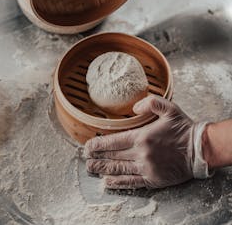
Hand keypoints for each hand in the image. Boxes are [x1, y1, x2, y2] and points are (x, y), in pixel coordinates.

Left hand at [84, 95, 207, 188]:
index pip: (114, 141)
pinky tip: (108, 182)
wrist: (199, 149)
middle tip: (85, 158)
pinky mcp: (153, 179)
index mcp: (143, 137)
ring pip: (119, 170)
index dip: (99, 144)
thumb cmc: (183, 128)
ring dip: (103, 170)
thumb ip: (150, 103)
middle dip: (97, 158)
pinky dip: (118, 183)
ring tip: (91, 169)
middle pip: (114, 157)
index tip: (88, 146)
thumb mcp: (169, 108)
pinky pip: (132, 182)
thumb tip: (134, 107)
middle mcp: (142, 154)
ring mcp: (147, 169)